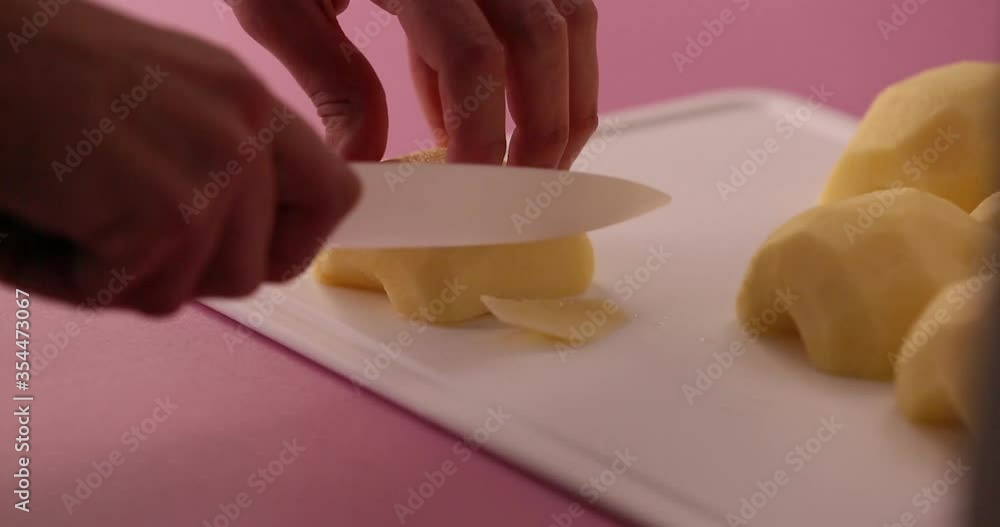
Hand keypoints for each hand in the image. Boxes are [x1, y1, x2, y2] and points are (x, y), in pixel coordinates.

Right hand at [0, 2, 358, 313]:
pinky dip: (68, 280)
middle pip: (258, 268)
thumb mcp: (156, 97)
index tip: (255, 256)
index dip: (293, 243)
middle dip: (184, 275)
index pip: (335, 193)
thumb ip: (212, 157)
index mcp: (247, 98)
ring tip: (66, 224)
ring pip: (195, 291)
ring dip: (121, 278)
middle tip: (118, 244)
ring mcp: (217, 169)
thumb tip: (236, 233)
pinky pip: (130, 294)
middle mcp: (246, 127)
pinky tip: (33, 230)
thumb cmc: (29, 70)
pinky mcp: (170, 213)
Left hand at [234, 0, 598, 168]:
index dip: (482, 133)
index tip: (470, 188)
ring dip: (563, 96)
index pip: (474, 56)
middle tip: (518, 189)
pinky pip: (556, 2)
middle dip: (543, 127)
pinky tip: (491, 100)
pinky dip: (545, 61)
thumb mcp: (276, 0)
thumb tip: (366, 163)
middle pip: (545, 40)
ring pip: (571, 20)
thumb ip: (329, 81)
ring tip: (526, 155)